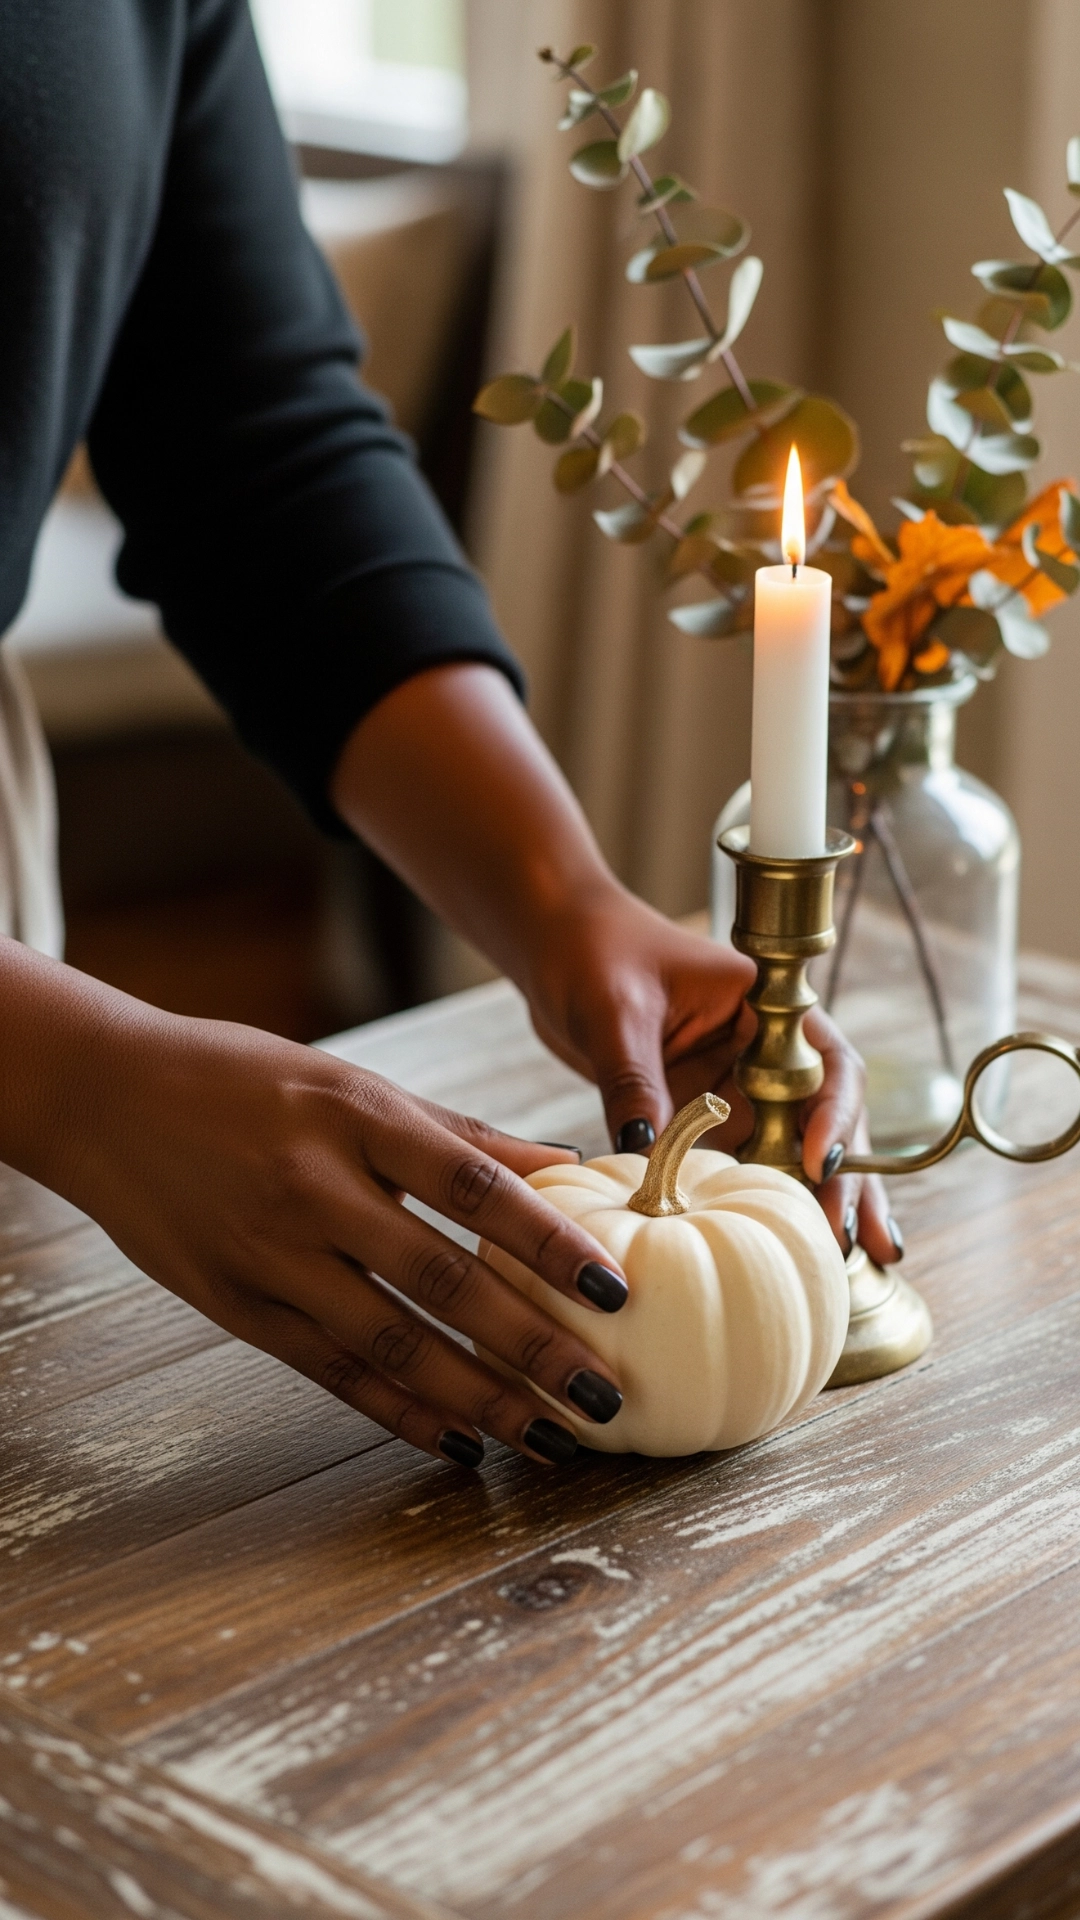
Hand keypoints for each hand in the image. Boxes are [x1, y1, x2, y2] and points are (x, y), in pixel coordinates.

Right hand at [3, 951, 630, 1468]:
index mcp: (357, 1116)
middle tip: (602, 1394)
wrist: (109, 1097)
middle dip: (530, 1345)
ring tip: (544, 1433)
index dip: (549, 1242)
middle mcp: (316, 1188)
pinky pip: (331, 1370)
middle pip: (442, 1279)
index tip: (613, 1291)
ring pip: (390, 1341)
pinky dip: (397, 1409)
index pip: (474, 1187)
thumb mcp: (355, 1085)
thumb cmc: (246, 1079)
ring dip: (475, 1397)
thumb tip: (564, 1166)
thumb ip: (458, 1135)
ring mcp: (271, 1254)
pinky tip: (454, 1439)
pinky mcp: (238, 1306)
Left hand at [524, 885, 901, 1267]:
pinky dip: (764, 1207)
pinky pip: (744, 1167)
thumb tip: (645, 1154)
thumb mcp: (615, 1013)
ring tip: (853, 1261)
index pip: (826, 1060)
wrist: (555, 947)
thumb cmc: (593, 953)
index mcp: (767, 1005)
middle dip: (847, 1178)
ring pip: (795, 1152)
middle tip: (849, 1238)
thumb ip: (636, 1080)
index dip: (835, 1113)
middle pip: (826, 1119)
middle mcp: (766, 1051)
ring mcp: (740, 1089)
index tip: (821, 1162)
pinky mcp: (709, 1120)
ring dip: (821, 1202)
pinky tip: (793, 1251)